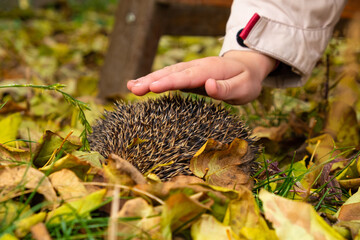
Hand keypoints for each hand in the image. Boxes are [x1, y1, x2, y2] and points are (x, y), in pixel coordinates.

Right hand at [127, 51, 275, 104]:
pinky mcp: (189, 74)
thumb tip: (208, 85)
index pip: (187, 76)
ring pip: (168, 72)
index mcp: (211, 70)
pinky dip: (156, 79)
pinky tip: (143, 84)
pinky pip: (171, 76)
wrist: (248, 67)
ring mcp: (192, 69)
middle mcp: (198, 66)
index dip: (169, 82)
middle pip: (173, 73)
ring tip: (131, 87)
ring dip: (149, 79)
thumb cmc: (247, 80)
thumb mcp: (244, 88)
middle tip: (133, 89)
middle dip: (152, 80)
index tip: (152, 88)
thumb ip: (226, 88)